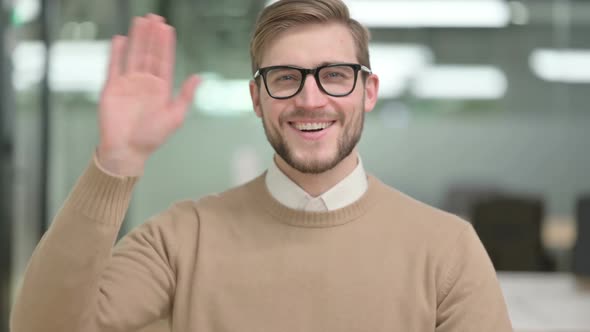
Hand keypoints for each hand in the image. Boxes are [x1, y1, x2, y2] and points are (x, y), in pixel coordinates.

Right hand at [97, 14, 199, 175]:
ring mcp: (128, 84)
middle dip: (152, 36)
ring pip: (133, 55)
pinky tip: (121, 39)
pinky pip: (114, 66)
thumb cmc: (151, 137)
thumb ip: (185, 95)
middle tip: (155, 17)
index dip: (165, 44)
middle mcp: (145, 83)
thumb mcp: (175, 116)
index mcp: (161, 89)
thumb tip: (199, 77)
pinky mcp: (112, 88)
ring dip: (137, 38)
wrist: (126, 151)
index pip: (164, 60)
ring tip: (140, 21)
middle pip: (149, 53)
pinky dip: (117, 53)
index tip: (167, 27)